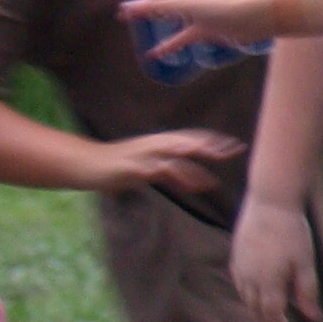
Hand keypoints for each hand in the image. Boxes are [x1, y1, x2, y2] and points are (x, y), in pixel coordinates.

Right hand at [86, 129, 241, 198]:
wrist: (87, 164)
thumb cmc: (118, 167)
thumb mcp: (150, 170)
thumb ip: (173, 176)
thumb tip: (197, 184)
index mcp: (160, 143)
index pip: (192, 137)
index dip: (214, 139)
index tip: (234, 144)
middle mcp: (154, 144)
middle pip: (189, 142)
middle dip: (212, 146)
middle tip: (235, 150)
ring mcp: (143, 155)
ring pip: (175, 154)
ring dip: (196, 161)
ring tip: (214, 169)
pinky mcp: (133, 167)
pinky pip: (156, 170)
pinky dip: (173, 175)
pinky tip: (186, 183)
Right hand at [103, 0, 281, 53]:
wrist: (251, 20)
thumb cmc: (219, 7)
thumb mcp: (183, 5)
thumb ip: (154, 7)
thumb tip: (126, 8)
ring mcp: (193, 9)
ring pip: (164, 7)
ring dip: (145, 10)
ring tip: (128, 16)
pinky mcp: (203, 27)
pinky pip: (180, 36)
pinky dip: (166, 44)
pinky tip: (155, 55)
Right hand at [229, 200, 318, 321]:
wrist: (269, 202)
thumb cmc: (292, 231)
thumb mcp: (305, 262)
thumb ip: (306, 290)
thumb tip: (311, 317)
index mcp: (268, 282)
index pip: (272, 315)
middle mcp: (249, 278)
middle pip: (256, 309)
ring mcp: (240, 267)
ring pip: (245, 297)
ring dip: (256, 309)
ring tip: (268, 313)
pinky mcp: (235, 256)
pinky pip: (239, 283)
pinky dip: (247, 294)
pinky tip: (256, 291)